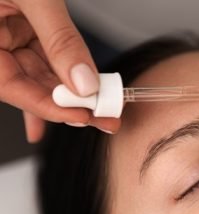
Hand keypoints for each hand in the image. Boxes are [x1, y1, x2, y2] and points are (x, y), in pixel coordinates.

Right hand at [0, 0, 120, 142]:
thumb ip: (59, 39)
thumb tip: (84, 82)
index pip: (13, 87)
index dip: (50, 107)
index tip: (84, 116)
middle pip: (31, 86)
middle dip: (71, 105)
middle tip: (107, 118)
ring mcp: (5, 36)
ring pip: (42, 75)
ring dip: (75, 92)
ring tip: (107, 106)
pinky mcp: (20, 27)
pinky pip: (42, 58)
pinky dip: (64, 74)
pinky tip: (81, 102)